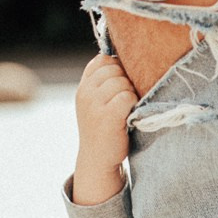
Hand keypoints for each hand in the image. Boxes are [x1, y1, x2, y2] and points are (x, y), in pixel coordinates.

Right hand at [72, 53, 137, 204]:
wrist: (98, 159)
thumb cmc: (104, 129)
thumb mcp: (96, 102)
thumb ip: (103, 82)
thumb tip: (123, 58)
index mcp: (83, 87)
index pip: (102, 59)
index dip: (117, 68)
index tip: (121, 86)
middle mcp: (85, 93)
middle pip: (115, 68)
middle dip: (126, 80)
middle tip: (126, 101)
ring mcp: (94, 104)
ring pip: (123, 81)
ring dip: (132, 93)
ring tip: (127, 109)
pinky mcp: (107, 115)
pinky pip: (128, 96)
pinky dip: (134, 104)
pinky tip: (130, 115)